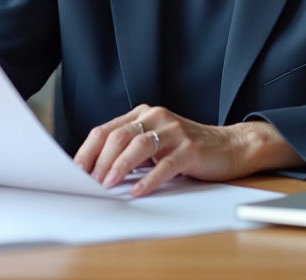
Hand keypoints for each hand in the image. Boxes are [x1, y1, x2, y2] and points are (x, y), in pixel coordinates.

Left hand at [72, 104, 301, 197]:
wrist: (231, 146)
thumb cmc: (188, 149)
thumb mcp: (156, 143)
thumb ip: (130, 150)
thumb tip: (96, 172)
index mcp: (144, 115)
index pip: (106, 130)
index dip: (87, 151)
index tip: (74, 171)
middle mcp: (156, 118)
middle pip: (118, 136)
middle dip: (99, 161)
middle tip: (88, 182)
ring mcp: (174, 132)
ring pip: (138, 146)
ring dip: (119, 167)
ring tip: (107, 185)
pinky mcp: (190, 149)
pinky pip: (165, 165)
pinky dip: (148, 179)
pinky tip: (138, 191)